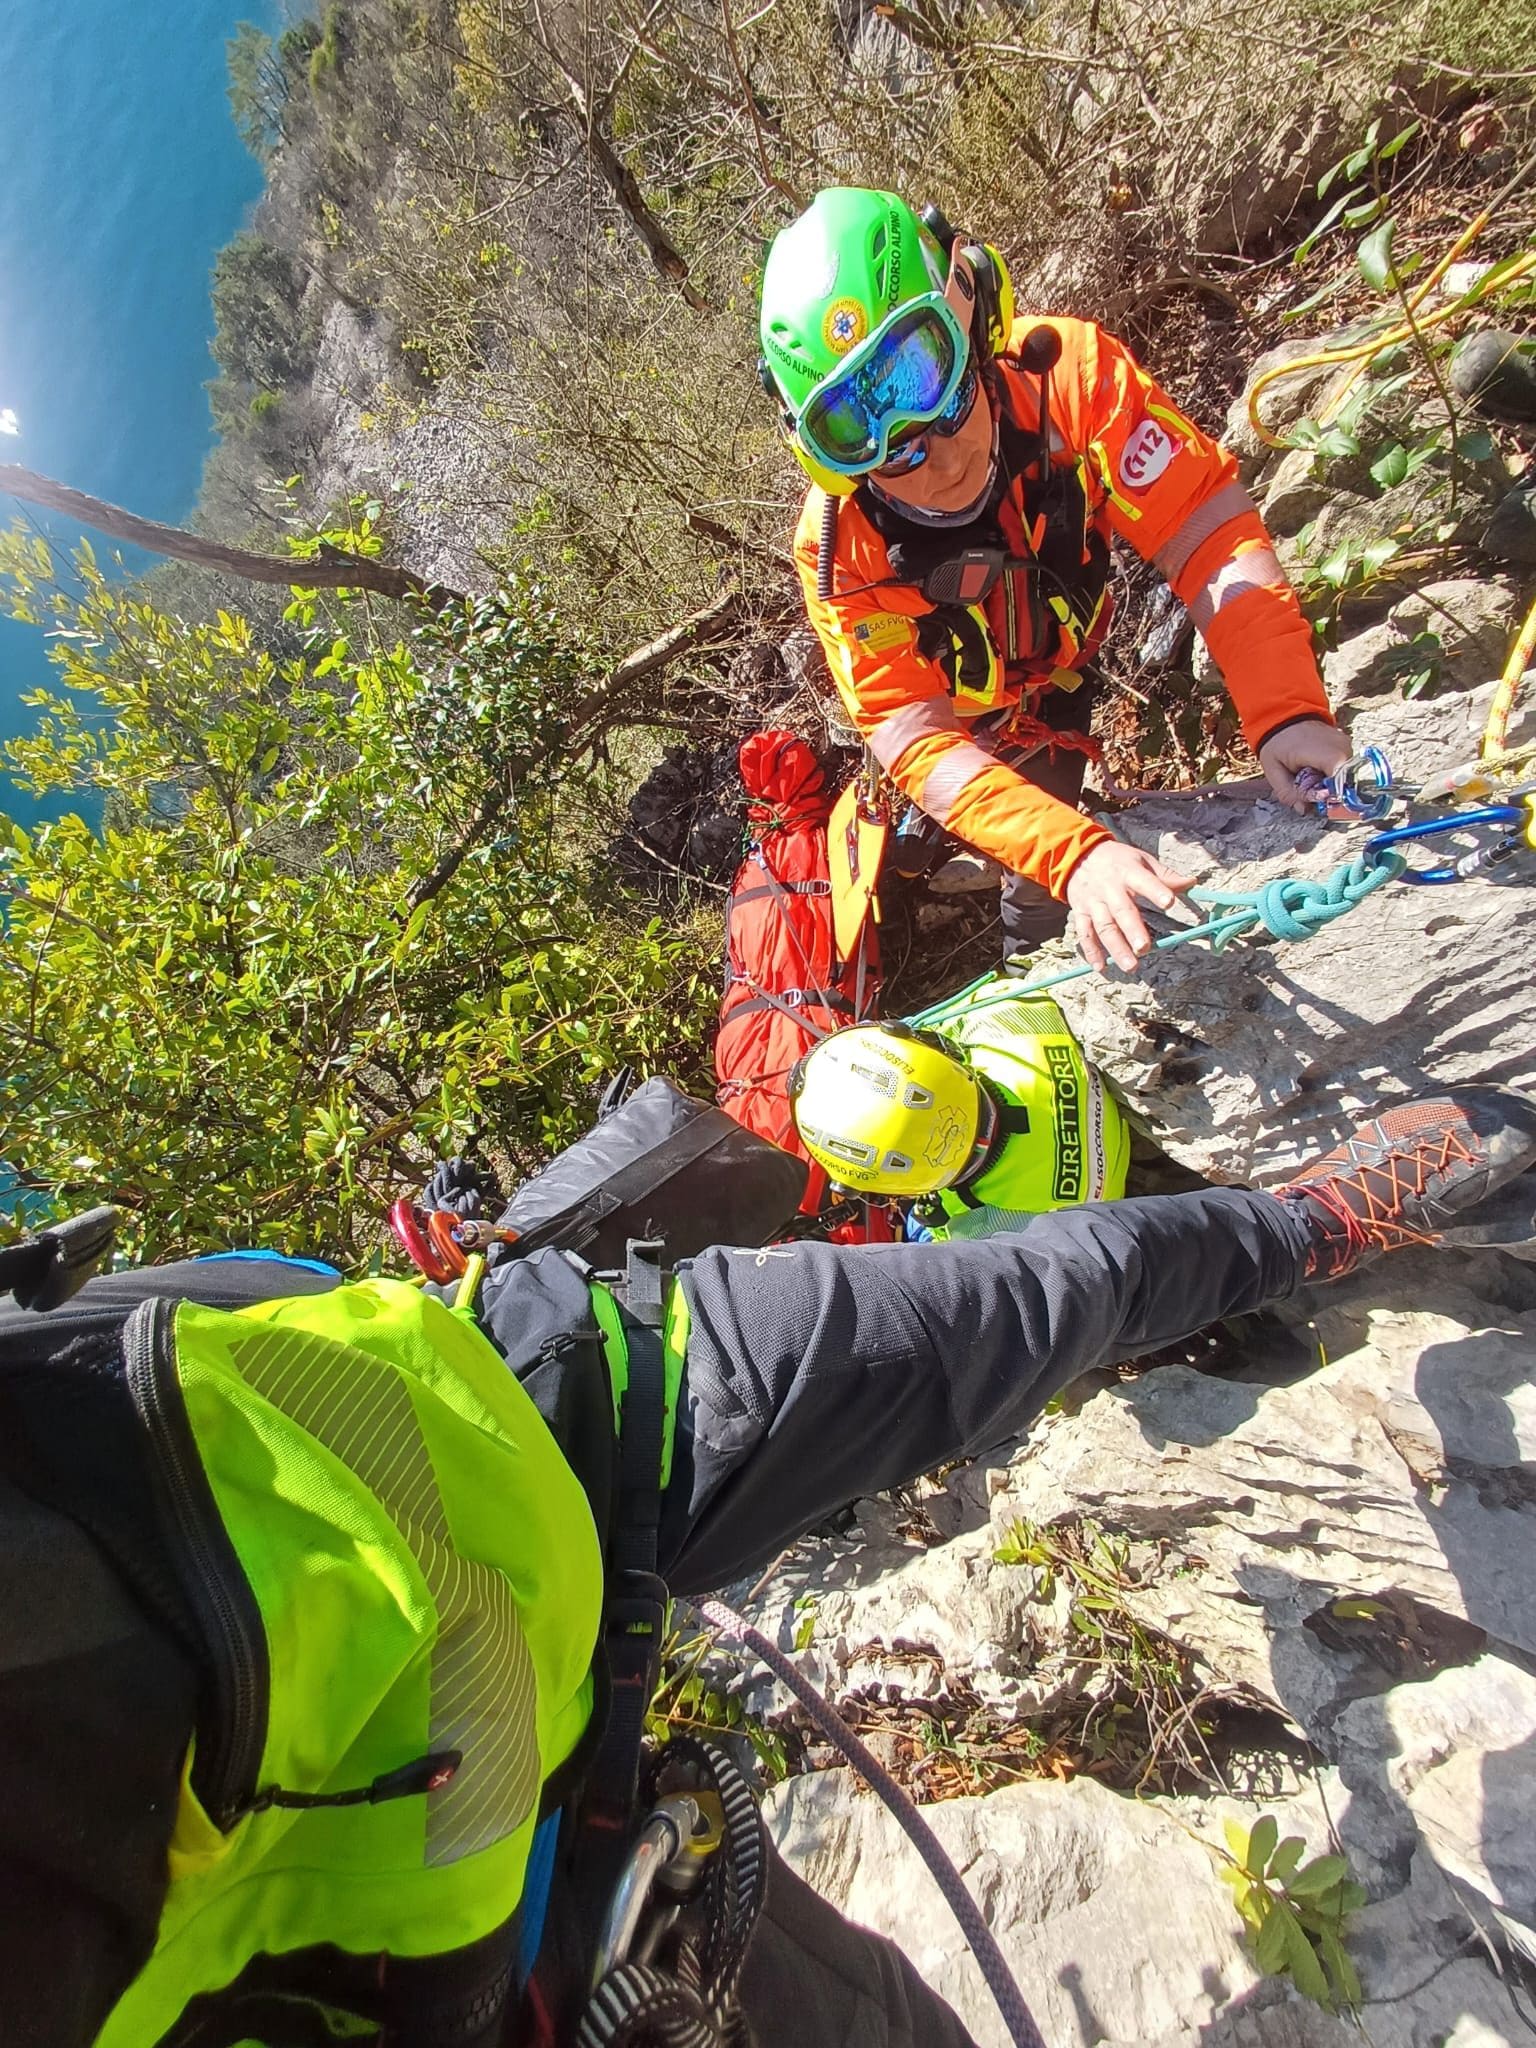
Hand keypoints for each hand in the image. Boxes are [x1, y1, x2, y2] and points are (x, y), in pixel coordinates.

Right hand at [1064, 839, 1194, 974]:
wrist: (1076, 856)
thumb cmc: (1116, 860)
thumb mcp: (1141, 859)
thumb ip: (1165, 875)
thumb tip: (1191, 883)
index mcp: (1128, 872)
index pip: (1144, 882)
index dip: (1156, 891)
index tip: (1169, 902)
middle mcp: (1110, 889)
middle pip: (1122, 911)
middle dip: (1133, 931)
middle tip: (1144, 948)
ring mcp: (1094, 903)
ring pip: (1104, 927)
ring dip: (1116, 948)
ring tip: (1130, 966)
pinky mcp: (1081, 913)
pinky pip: (1084, 934)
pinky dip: (1091, 951)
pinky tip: (1100, 967)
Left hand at [1258, 720, 1350, 812]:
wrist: (1285, 714)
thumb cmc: (1278, 742)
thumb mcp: (1274, 770)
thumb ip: (1289, 793)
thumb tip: (1304, 809)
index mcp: (1327, 754)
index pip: (1340, 786)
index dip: (1328, 799)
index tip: (1314, 803)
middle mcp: (1344, 750)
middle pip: (1343, 784)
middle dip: (1325, 792)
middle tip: (1306, 788)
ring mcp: (1348, 746)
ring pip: (1343, 777)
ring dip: (1326, 782)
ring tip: (1308, 774)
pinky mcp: (1347, 746)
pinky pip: (1342, 768)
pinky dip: (1329, 773)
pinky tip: (1314, 768)